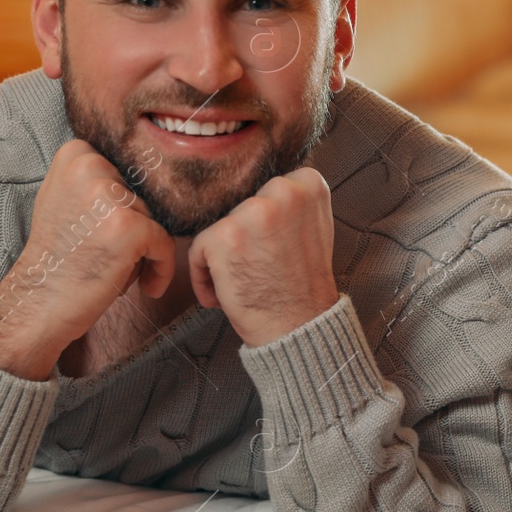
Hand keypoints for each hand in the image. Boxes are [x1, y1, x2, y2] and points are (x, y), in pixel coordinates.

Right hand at [0, 140, 175, 379]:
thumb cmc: (57, 258)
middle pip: (140, 196)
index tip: (104, 233)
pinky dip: (161, 269)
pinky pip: (165, 245)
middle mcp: (91, 167)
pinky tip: (146, 288)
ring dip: (142, 250)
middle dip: (131, 229)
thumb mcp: (64, 198)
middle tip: (103, 255)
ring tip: (113, 269)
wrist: (39, 303)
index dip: (121, 208)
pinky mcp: (130, 227)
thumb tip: (144, 170)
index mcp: (75, 155)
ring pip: (152, 220)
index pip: (126, 173)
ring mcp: (110, 196)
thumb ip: (95, 180)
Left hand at [187, 167, 340, 346]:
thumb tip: (260, 187)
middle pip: (241, 204)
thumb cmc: (303, 283)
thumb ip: (293, 201)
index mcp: (308, 184)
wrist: (298, 327)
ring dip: (222, 253)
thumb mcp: (314, 226)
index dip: (265, 219)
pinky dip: (204, 274)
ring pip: (219, 225)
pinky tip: (224, 291)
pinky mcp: (222, 236)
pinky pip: (198, 248)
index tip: (273, 244)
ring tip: (244, 278)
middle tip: (259, 264)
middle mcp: (282, 191)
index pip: (267, 184)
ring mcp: (252, 212)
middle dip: (242, 235)